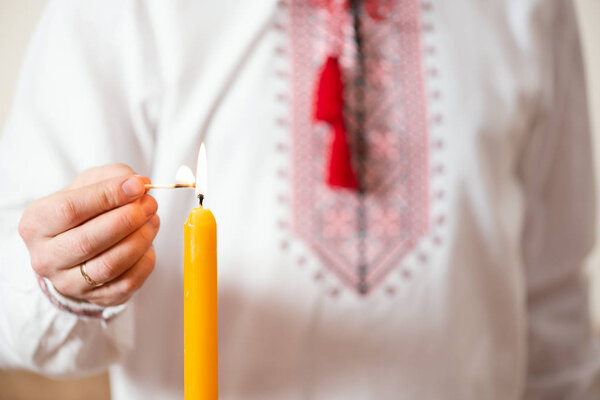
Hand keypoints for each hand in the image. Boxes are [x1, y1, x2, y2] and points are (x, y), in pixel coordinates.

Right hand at [18, 164, 159, 306]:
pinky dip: (144, 260)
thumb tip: (139, 185)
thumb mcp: (91, 184)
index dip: (107, 196)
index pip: (69, 209)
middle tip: (149, 204)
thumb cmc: (85, 210)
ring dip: (139, 240)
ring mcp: (68, 282)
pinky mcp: (95, 298)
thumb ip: (114, 177)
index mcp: (36, 223)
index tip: (137, 186)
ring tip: (152, 220)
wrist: (78, 246)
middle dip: (126, 219)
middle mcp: (45, 257)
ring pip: (108, 266)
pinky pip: (126, 283)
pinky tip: (148, 243)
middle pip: (87, 241)